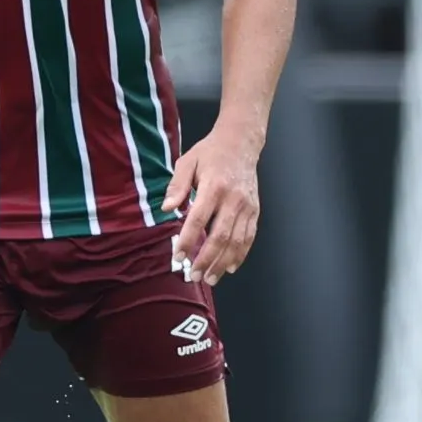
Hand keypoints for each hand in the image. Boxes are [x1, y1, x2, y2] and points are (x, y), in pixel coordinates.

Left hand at [162, 124, 261, 287]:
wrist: (241, 143)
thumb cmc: (210, 153)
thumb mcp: (187, 162)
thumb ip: (177, 186)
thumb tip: (166, 208)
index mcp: (214, 186)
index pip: (199, 219)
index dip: (189, 240)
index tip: (178, 256)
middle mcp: (233, 199)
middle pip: (220, 235)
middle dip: (207, 259)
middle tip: (195, 276)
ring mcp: (247, 206)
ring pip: (237, 241)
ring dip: (223, 262)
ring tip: (210, 278)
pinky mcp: (255, 210)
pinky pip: (249, 237)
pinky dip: (240, 254)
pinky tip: (229, 267)